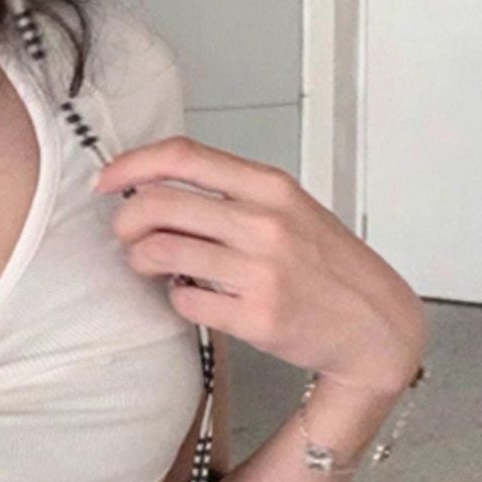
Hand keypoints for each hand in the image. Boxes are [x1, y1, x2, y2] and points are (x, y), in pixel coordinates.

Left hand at [92, 136, 425, 390]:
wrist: (374, 324)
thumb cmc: (326, 265)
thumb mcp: (290, 209)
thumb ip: (232, 194)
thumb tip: (155, 189)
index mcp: (271, 187)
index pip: (183, 157)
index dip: (132, 165)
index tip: (107, 181)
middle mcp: (265, 224)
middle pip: (159, 205)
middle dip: (125, 221)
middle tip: (127, 236)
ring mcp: (260, 272)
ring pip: (160, 253)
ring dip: (141, 260)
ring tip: (151, 265)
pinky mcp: (255, 317)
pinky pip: (183, 301)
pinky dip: (176, 298)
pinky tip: (193, 296)